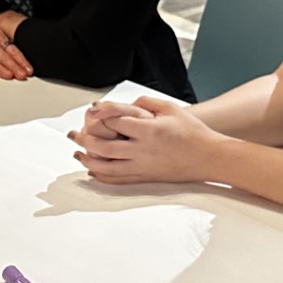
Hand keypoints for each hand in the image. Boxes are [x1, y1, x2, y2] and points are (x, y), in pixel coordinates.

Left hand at [68, 96, 224, 183]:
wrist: (208, 157)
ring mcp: (143, 166)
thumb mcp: (170, 108)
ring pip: (107, 166)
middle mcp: (143, 150)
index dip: (99, 116)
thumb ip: (145, 102)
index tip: (90, 112)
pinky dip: (102, 175)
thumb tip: (123, 105)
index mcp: (149, 130)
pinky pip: (117, 180)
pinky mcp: (145, 177)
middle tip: (73, 134)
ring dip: (88, 159)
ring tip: (77, 153)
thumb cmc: (192, 131)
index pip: (115, 122)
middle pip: (104, 146)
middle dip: (84, 140)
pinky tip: (93, 169)